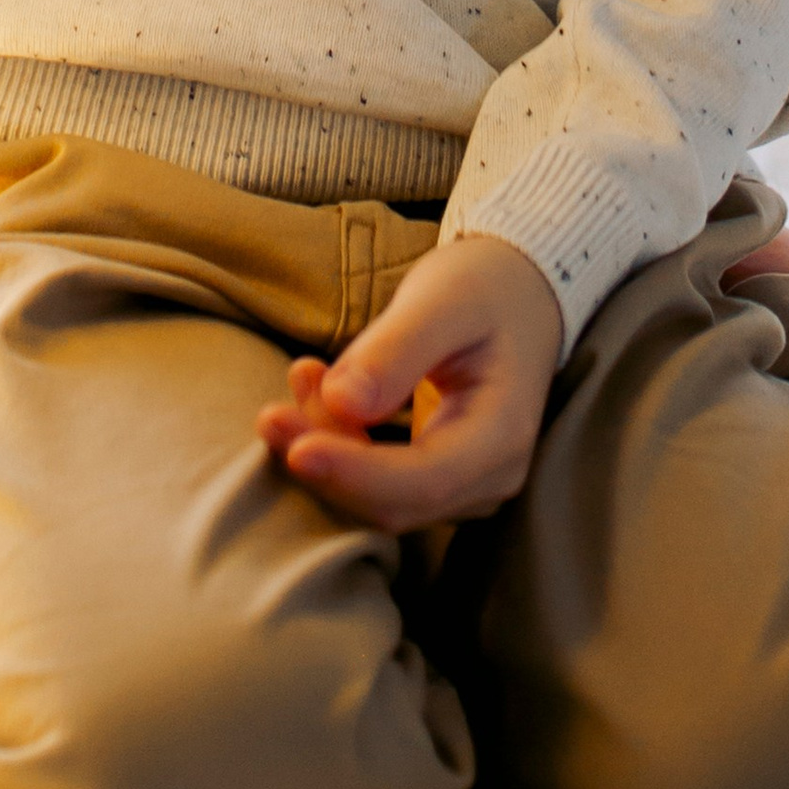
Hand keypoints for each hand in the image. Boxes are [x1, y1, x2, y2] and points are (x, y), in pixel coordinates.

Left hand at [256, 233, 562, 534]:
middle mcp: (490, 475)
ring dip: (326, 448)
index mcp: (503, 434)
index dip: (355, 473)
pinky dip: (337, 444)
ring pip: (378, 496)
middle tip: (271, 412)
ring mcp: (465, 482)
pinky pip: (375, 480)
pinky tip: (315, 389)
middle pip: (393, 500)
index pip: (423, 480)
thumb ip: (395, 350)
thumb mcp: (443, 300)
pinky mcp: (436, 475)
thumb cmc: (484, 288)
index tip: (295, 447)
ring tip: (301, 376)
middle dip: (326, 460)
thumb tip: (341, 403)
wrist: (517, 293)